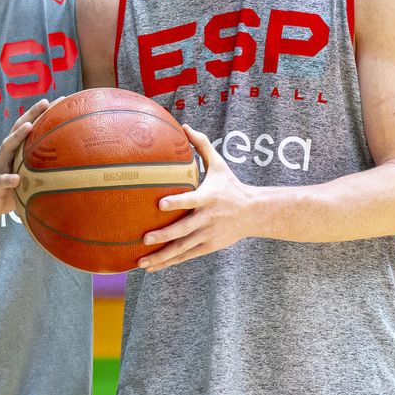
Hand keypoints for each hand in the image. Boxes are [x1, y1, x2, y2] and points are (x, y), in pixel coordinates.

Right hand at [0, 99, 49, 223]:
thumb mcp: (24, 177)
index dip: (42, 114)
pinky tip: (16, 178)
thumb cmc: (6, 190)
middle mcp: (6, 155)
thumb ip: (40, 171)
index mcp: (15, 152)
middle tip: (46, 102)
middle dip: (31, 115)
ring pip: (6, 148)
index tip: (60, 101)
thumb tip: (70, 169)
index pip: (29, 128)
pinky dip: (7, 179)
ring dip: (17, 137)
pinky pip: (0, 181)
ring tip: (29, 127)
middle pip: (17, 129)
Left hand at [137, 125, 256, 271]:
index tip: (159, 204)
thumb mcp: (219, 164)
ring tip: (141, 262)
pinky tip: (151, 268)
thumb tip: (183, 126)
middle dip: (164, 236)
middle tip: (145, 238)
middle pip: (184, 229)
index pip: (191, 200)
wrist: (253, 213)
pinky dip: (169, 263)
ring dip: (162, 256)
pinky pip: (185, 256)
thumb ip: (201, 145)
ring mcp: (208, 235)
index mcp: (209, 198)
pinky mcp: (207, 247)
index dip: (177, 203)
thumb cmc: (230, 185)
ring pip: (182, 248)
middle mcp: (208, 219)